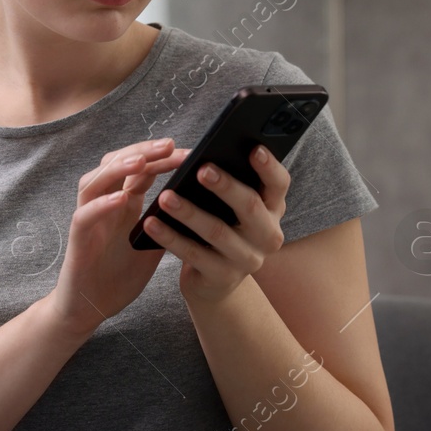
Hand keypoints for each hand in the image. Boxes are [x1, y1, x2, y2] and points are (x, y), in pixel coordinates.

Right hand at [44, 137, 189, 337]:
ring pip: (94, 181)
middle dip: (143, 151)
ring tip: (142, 161)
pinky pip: (84, 215)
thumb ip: (168, 223)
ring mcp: (88, 219)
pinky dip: (101, 205)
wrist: (89, 309)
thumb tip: (202, 207)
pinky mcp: (77, 240)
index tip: (189, 151)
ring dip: (118, 168)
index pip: (141, 170)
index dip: (162, 157)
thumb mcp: (152, 245)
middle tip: (170, 144)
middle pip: (116, 164)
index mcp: (123, 204)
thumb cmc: (119, 276)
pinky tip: (120, 198)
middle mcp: (103, 204)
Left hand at [140, 144, 289, 305]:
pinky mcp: (223, 278)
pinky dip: (170, 237)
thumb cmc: (223, 229)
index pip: (279, 184)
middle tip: (201, 169)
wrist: (214, 281)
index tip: (254, 148)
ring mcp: (247, 260)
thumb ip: (232, 185)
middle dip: (226, 186)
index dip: (269, 166)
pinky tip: (151, 223)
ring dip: (189, 212)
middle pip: (250, 206)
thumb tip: (208, 155)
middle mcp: (268, 236)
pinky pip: (193, 254)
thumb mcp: (234, 209)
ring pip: (217, 231)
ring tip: (165, 196)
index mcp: (273, 209)